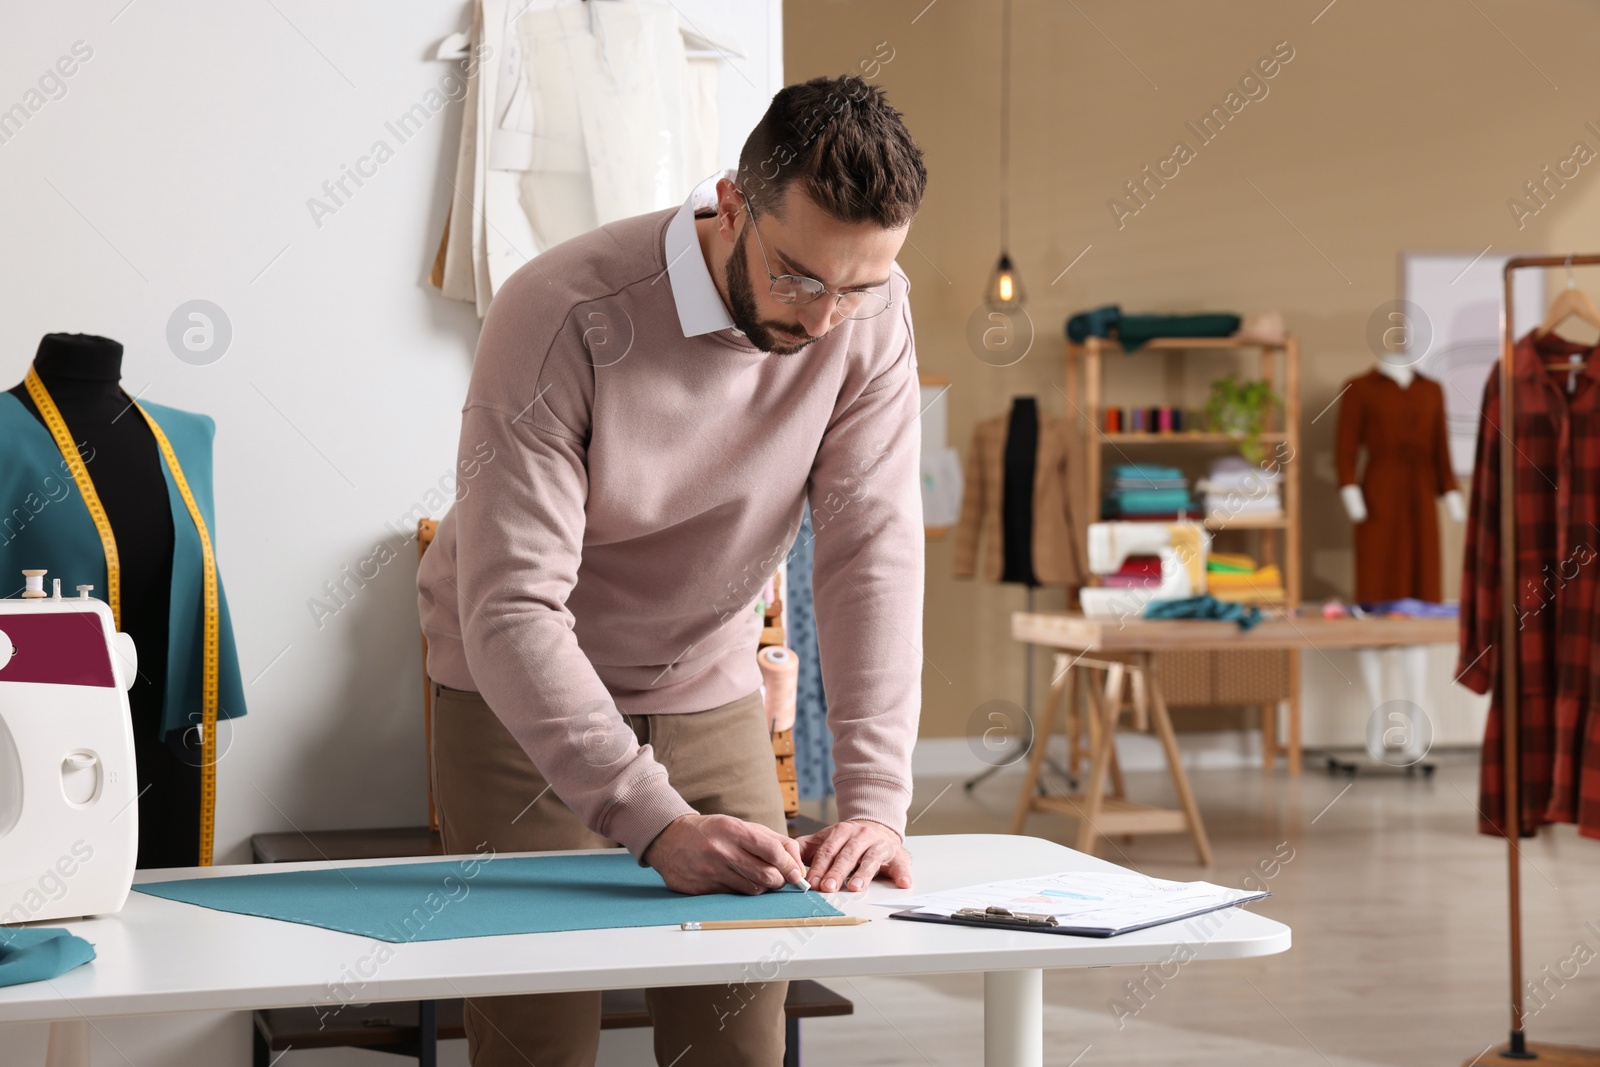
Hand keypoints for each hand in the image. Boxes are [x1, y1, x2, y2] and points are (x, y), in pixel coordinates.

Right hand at [642, 813, 805, 895]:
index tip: (796, 873)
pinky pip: (733, 897)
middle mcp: (721, 851)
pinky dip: (741, 892)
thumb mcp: (740, 825)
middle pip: (765, 875)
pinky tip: (736, 881)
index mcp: (732, 830)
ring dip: (762, 887)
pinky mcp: (700, 889)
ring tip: (758, 877)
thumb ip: (772, 840)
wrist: (669, 838)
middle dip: (779, 880)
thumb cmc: (712, 831)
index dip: (789, 864)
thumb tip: (797, 862)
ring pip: (752, 890)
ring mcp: (709, 872)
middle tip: (779, 878)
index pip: (771, 850)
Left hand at [796, 819, 911, 892]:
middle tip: (827, 888)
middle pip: (847, 856)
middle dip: (836, 872)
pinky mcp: (897, 855)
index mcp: (842, 832)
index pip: (828, 851)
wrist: (877, 827)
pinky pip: (901, 864)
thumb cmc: (848, 840)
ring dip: (863, 874)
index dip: (819, 867)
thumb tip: (785, 858)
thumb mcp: (826, 840)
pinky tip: (903, 883)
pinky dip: (903, 873)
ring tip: (856, 887)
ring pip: (870, 859)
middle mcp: (861, 836)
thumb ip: (805, 848)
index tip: (811, 882)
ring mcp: (880, 844)